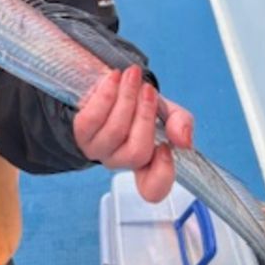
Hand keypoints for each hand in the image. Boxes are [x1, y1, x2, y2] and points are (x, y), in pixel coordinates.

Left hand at [73, 65, 194, 202]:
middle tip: (148, 90)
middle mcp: (119, 161)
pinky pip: (92, 118)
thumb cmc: (137, 104)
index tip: (167, 148)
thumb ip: (180, 123)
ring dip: (126, 98)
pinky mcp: (80, 133)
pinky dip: (106, 95)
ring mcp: (98, 149)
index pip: (153, 188)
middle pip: (137, 152)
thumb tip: (184, 140)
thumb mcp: (165, 110)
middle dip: (145, 116)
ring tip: (132, 76)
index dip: (162, 173)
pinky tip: (114, 78)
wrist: (107, 86)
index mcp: (145, 162)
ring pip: (115, 131)